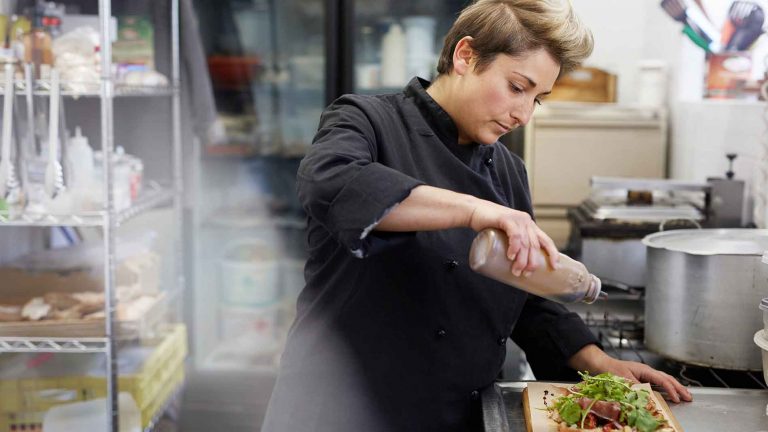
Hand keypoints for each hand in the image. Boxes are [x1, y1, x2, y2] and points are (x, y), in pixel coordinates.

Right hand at [467, 199, 558, 275]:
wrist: (473, 211)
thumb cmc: (488, 225)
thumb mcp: (505, 235)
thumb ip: (513, 244)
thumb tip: (516, 266)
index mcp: (529, 225)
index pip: (545, 240)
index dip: (552, 253)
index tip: (555, 266)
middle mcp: (526, 221)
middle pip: (534, 245)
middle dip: (532, 262)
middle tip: (526, 274)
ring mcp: (517, 219)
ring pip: (525, 243)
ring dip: (522, 260)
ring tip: (517, 271)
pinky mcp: (506, 219)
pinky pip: (515, 235)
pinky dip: (515, 247)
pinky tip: (511, 256)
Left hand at [568, 345, 692, 402]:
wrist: (601, 364)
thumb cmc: (611, 369)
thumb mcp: (623, 379)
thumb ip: (635, 387)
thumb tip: (646, 395)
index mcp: (644, 370)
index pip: (662, 379)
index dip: (671, 389)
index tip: (678, 399)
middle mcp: (647, 371)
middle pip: (667, 378)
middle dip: (679, 388)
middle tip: (689, 397)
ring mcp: (645, 374)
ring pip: (664, 380)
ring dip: (675, 388)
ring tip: (685, 396)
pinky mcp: (642, 378)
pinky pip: (658, 382)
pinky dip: (667, 388)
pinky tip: (670, 393)